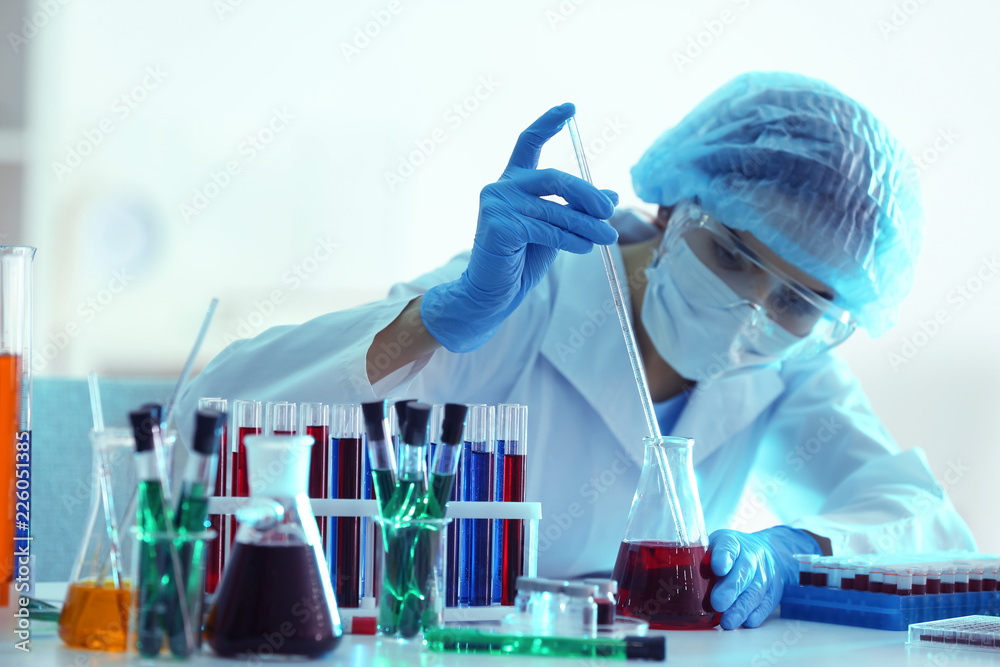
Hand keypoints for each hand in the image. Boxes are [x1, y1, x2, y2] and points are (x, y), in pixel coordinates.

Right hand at [421, 103, 618, 351]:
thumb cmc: (521, 261)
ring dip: (586, 226)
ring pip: (555, 210)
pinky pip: (544, 229)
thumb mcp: (557, 231)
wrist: (493, 294)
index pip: (528, 143)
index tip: (570, 107)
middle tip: (610, 212)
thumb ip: (577, 211)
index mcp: (513, 182)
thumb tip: (611, 195)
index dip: (548, 123)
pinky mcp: (498, 225)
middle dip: (587, 195)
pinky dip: (569, 239)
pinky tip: (585, 247)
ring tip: (607, 238)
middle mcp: (501, 187)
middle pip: (554, 178)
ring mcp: (496, 204)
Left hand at [709, 526, 820, 628]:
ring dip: (740, 609)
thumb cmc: (732, 553)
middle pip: (743, 572)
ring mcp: (763, 577)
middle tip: (717, 602)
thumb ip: (701, 557)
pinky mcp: (770, 595)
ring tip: (728, 621)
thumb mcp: (715, 545)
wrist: (767, 555)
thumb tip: (686, 576)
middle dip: (731, 589)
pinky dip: (755, 615)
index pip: (729, 546)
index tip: (718, 568)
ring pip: (754, 593)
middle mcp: (751, 558)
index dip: (723, 557)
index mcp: (733, 543)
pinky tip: (744, 622)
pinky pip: (765, 606)